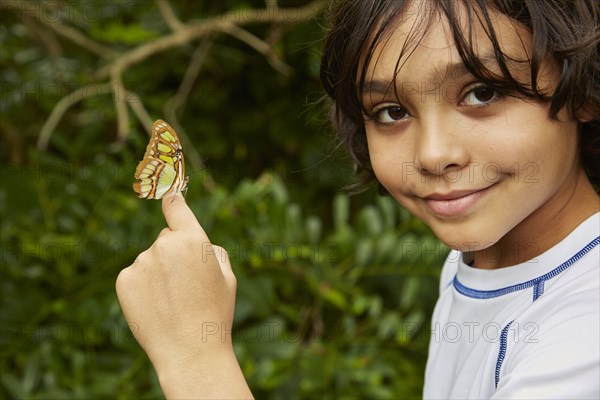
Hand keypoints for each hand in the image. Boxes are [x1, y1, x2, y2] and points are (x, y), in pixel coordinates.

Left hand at [116, 192, 251, 397]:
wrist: (190, 351)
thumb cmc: (214, 313)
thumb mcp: (227, 277)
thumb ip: (211, 250)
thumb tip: (198, 242)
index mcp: (193, 240)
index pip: (176, 207)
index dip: (172, 198)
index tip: (166, 188)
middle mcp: (164, 245)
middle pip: (166, 238)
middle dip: (174, 253)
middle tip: (186, 284)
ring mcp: (141, 262)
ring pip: (151, 259)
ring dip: (158, 272)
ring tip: (172, 301)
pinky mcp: (125, 280)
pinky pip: (136, 275)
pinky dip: (143, 286)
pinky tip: (156, 305)